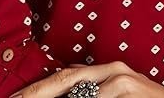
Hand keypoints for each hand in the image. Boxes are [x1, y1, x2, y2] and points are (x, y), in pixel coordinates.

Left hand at [9, 60, 163, 97]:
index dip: (40, 87)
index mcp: (108, 69)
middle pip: (65, 79)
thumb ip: (96, 87)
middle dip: (37, 92)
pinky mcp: (125, 90)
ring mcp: (119, 80)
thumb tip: (70, 86)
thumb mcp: (121, 91)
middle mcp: (111, 69)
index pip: (66, 76)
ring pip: (78, 94)